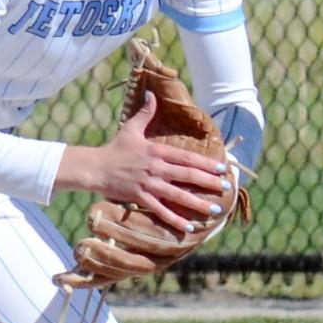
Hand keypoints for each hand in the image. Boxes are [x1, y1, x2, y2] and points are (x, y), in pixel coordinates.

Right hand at [55, 92, 234, 233]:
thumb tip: (152, 95)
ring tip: (215, 209)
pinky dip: (175, 220)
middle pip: (188, 175)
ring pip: (178, 195)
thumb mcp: (130, 128)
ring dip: (198, 203)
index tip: (222, 168)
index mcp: (157, 151)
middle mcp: (156, 168)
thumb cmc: (114, 149)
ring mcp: (149, 184)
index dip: (206, 163)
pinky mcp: (140, 198)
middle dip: (209, 182)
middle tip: (226, 188)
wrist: (95, 167)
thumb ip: (145, 113)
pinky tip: (188, 227)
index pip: (187, 157)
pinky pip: (161, 211)